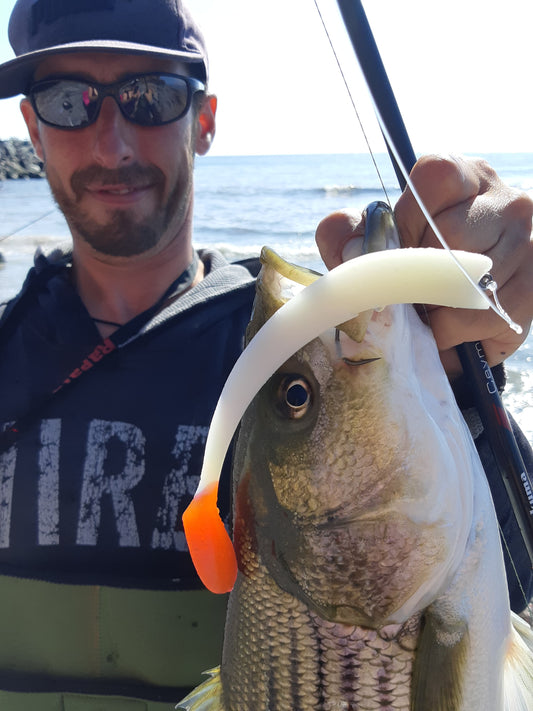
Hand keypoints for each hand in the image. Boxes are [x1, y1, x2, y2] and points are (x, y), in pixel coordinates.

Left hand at [316, 155, 532, 377]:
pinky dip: (456, 329)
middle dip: (418, 272)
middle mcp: (505, 198)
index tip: (399, 248)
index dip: (408, 219)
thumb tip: (344, 235)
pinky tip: (450, 326)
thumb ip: (349, 235)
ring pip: (467, 279)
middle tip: (408, 289)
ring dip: (435, 308)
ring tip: (427, 310)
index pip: (434, 176)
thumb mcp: (376, 244)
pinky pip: (484, 313)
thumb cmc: (414, 266)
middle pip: (450, 234)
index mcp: (461, 175)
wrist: (456, 309)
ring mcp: (526, 240)